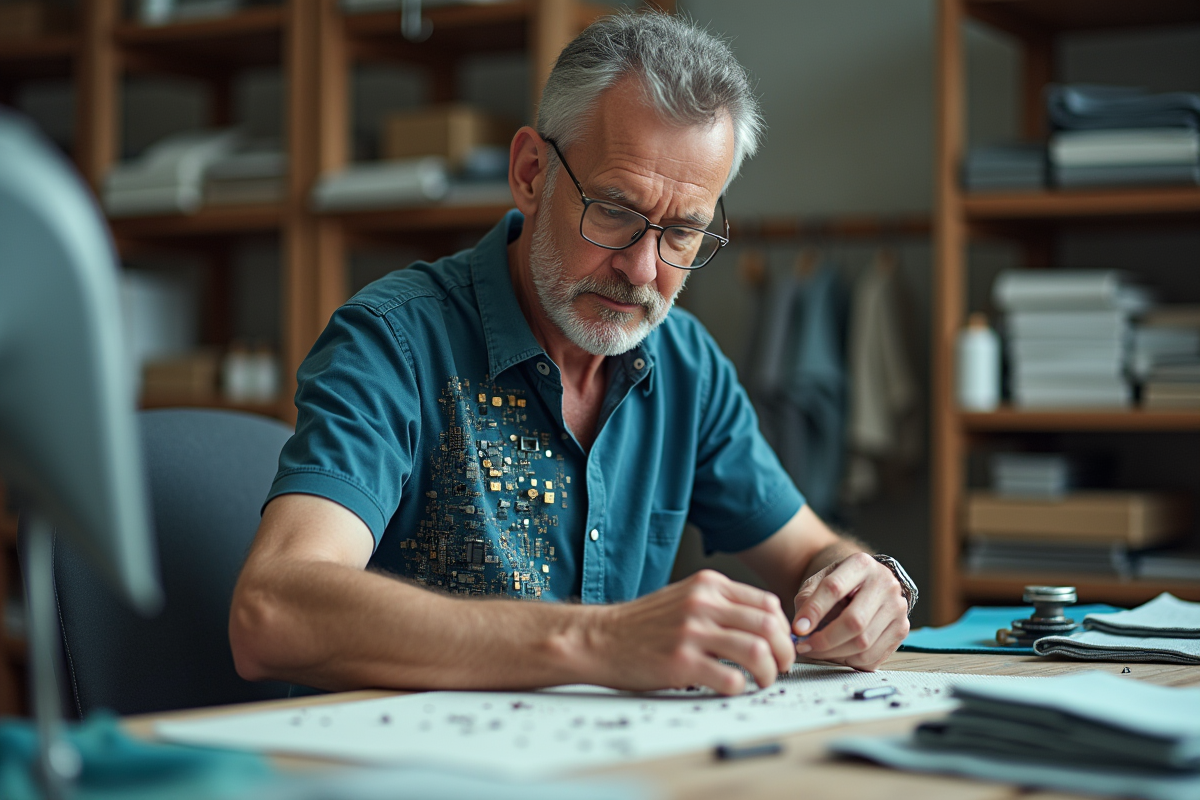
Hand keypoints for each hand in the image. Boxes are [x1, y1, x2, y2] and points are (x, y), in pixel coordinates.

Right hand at [595, 570, 794, 694]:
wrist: (600, 638)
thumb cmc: (642, 623)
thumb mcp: (684, 597)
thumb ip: (720, 604)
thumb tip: (762, 624)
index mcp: (708, 586)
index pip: (767, 603)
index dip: (782, 629)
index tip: (779, 645)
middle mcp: (703, 604)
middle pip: (768, 627)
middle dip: (784, 652)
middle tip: (780, 667)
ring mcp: (691, 632)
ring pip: (757, 652)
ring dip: (769, 673)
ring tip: (762, 681)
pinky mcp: (681, 662)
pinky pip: (731, 679)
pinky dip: (740, 688)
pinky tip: (731, 688)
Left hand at [791, 552, 908, 670]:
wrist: (869, 585)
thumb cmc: (840, 584)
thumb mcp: (819, 581)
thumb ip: (807, 600)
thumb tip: (800, 630)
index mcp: (861, 564)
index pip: (834, 588)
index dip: (814, 611)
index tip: (798, 629)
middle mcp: (885, 583)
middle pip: (854, 621)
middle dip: (825, 640)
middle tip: (804, 647)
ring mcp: (897, 607)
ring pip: (863, 642)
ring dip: (834, 653)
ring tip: (817, 650)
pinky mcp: (902, 629)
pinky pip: (873, 656)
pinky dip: (850, 660)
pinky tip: (837, 653)